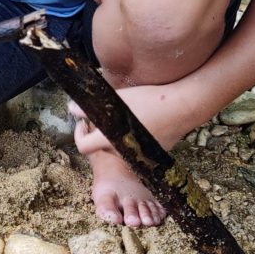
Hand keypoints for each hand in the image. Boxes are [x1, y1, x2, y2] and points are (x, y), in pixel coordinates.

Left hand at [69, 83, 190, 156]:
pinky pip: (133, 147)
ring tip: (123, 115)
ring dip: (114, 135)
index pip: (83, 147)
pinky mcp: (150, 155)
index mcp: (110, 139)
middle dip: (98, 132)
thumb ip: (90, 107)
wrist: (182, 107)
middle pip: (101, 146)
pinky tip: (140, 121)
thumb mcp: (117, 98)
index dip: (78, 135)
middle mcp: (122, 152)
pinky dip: (130, 138)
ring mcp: (137, 155)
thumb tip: (72, 109)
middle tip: (102, 114)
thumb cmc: (150, 100)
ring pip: (117, 146)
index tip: (82, 124)